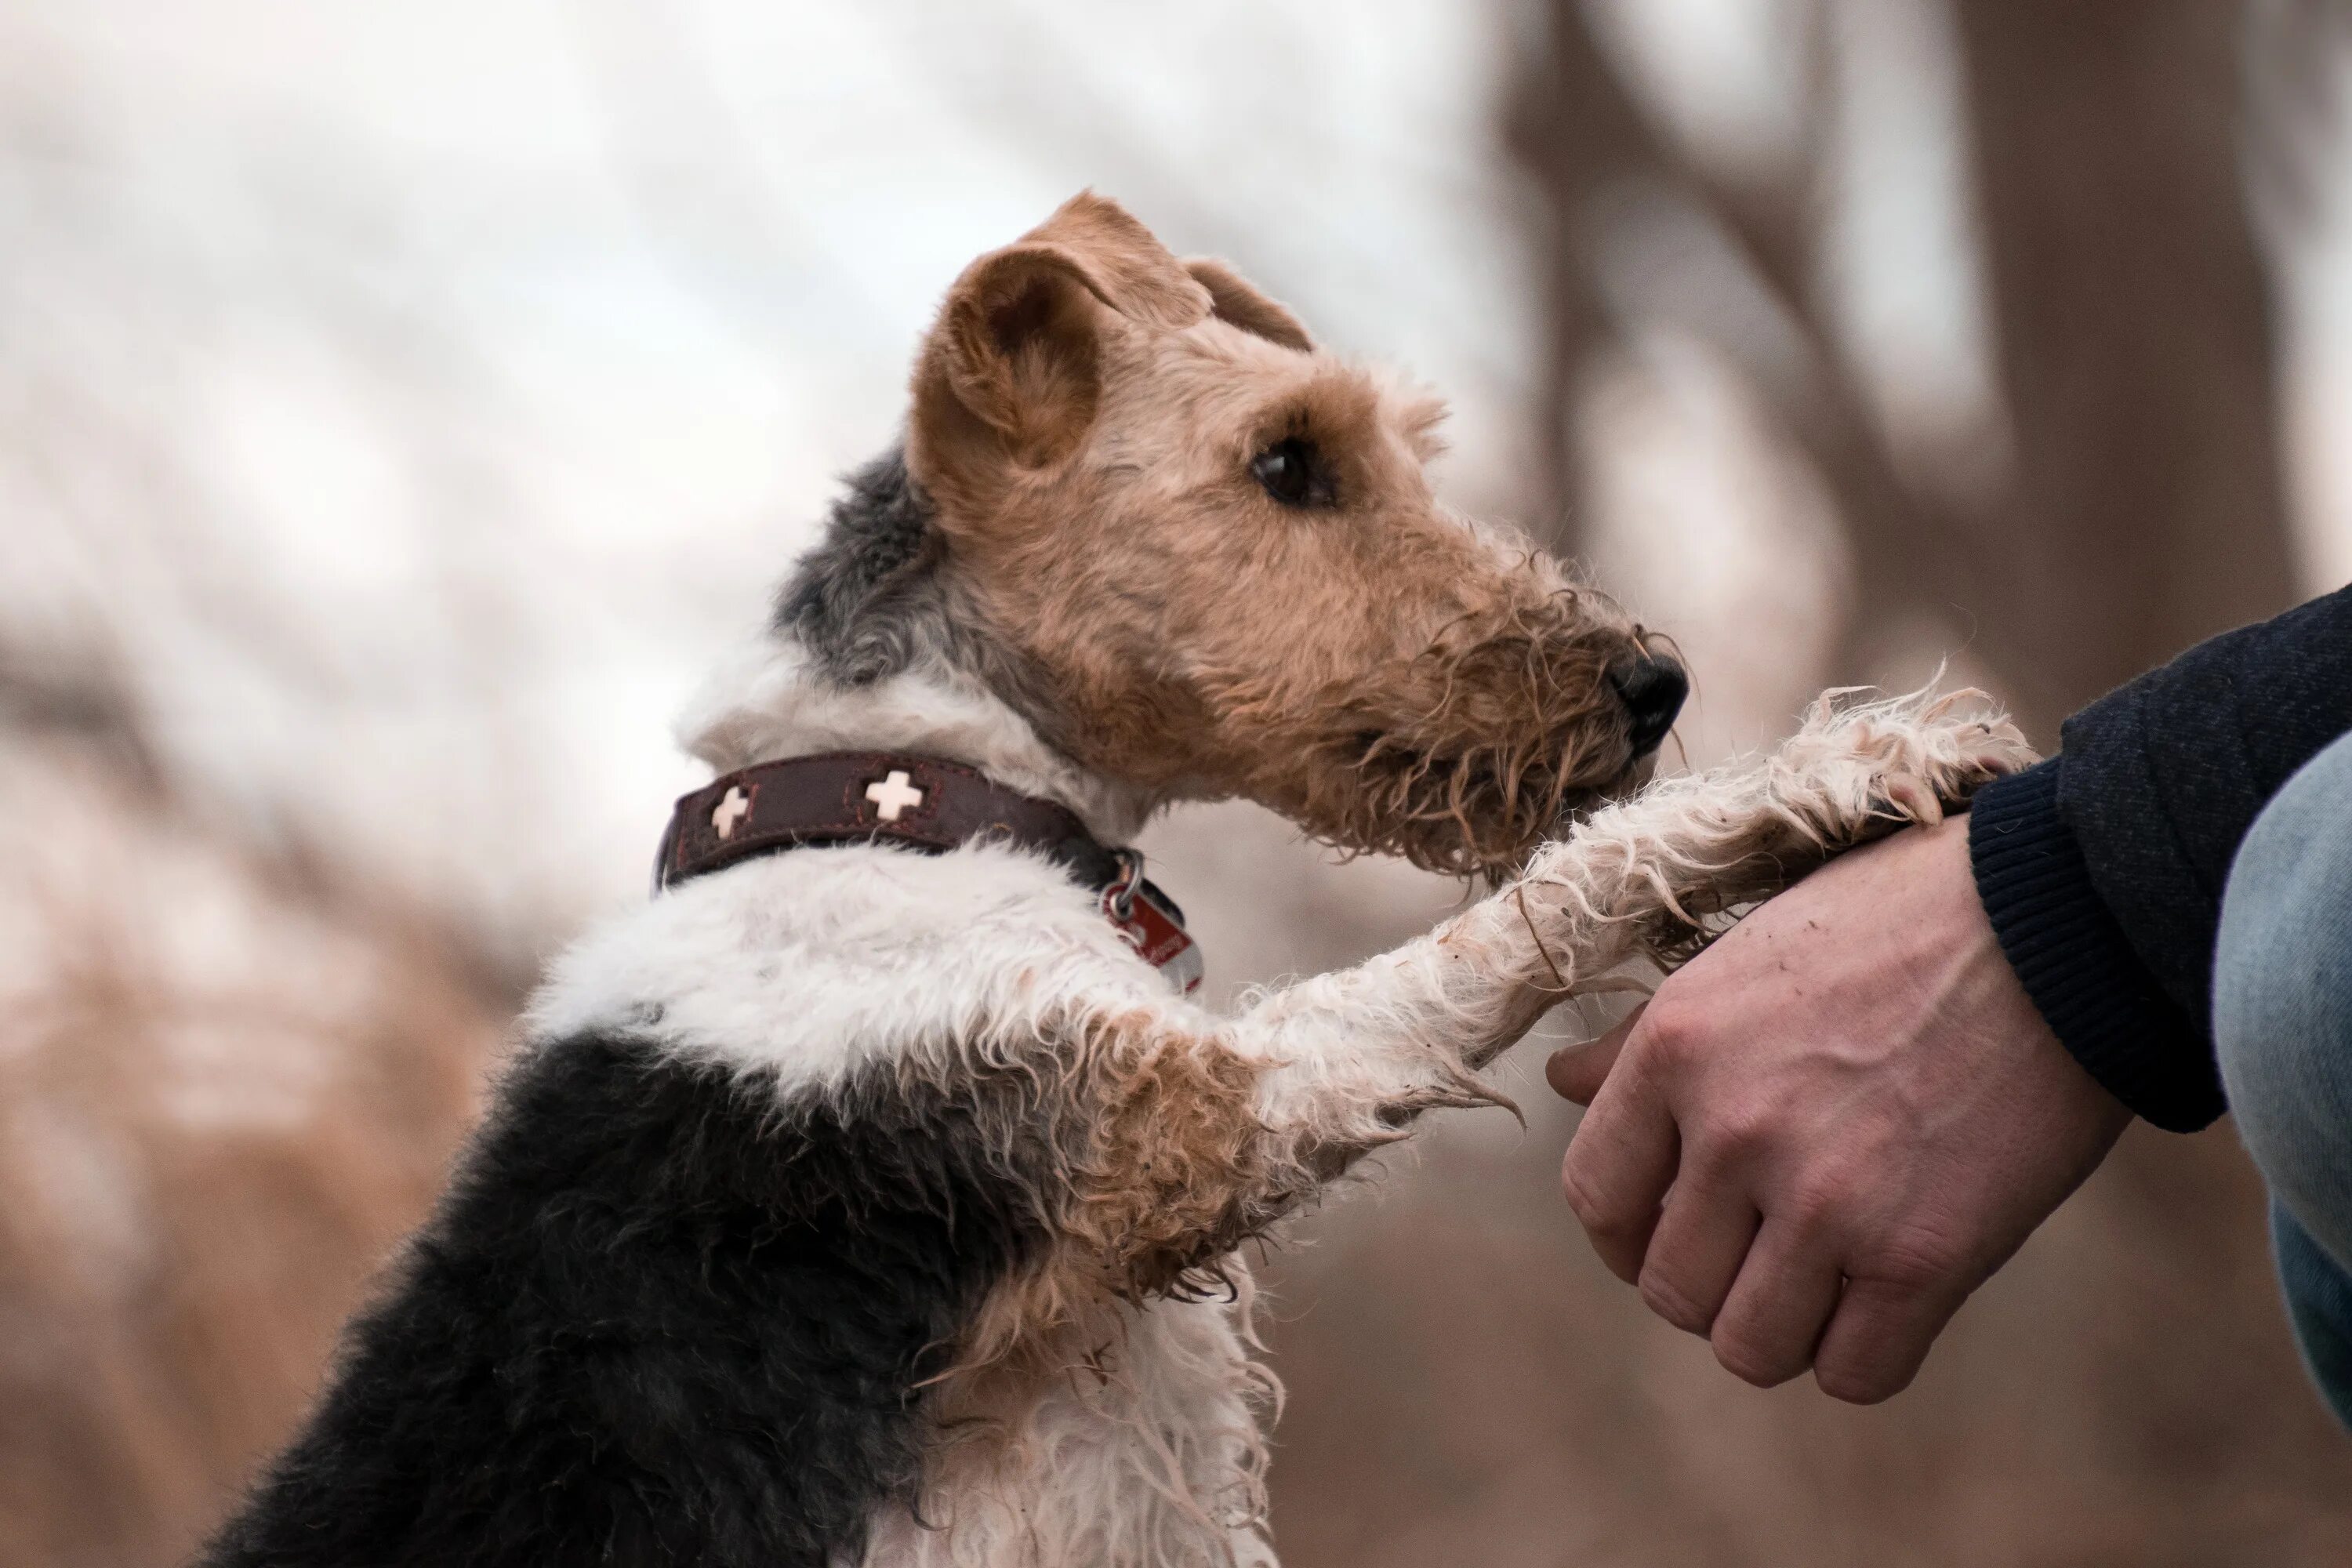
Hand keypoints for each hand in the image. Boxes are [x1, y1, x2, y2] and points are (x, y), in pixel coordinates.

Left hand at [1546, 816, 2129, 1402]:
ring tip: (1824, 1283)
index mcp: (1677, 1047)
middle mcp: (1734, 1130)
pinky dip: (1862, 1358)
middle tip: (1763, 1254)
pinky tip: (1888, 1301)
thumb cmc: (1902, 921)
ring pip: (1751, 1348)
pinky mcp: (1922, 1256)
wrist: (2063, 920)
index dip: (1625, 1233)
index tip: (1664, 1230)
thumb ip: (1647, 1037)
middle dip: (1711, 1286)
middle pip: (1671, 1289)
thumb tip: (1561, 1080)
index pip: (1595, 1195)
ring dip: (1783, 1332)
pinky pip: (1853, 1375)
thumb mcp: (1747, 954)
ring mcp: (1825, 1200)